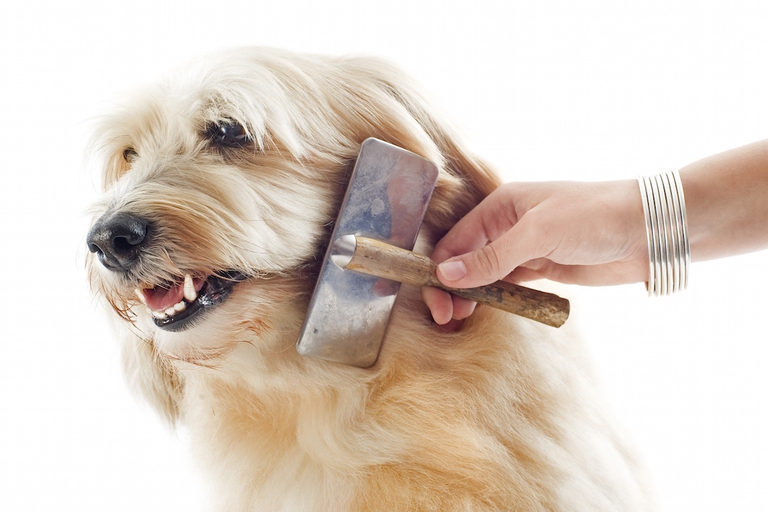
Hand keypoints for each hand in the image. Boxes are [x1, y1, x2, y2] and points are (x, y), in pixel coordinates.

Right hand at [423, 180, 648, 323]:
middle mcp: (507, 225)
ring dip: (470, 295)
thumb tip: (445, 275)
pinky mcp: (542, 268)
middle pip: (465, 258)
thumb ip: (492, 257)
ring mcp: (524, 248)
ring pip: (483, 273)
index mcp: (501, 205)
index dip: (440, 270)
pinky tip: (484, 312)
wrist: (649, 230)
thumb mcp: (539, 234)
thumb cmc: (594, 217)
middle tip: (446, 318)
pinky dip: (493, 298)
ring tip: (459, 321)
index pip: (455, 240)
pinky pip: (506, 284)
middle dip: (451, 286)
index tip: (436, 301)